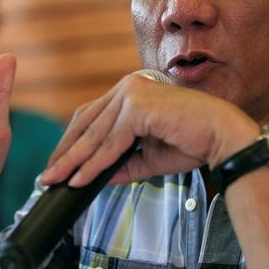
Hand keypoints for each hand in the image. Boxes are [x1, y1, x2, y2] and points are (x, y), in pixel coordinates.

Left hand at [40, 72, 259, 186]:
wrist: (221, 138)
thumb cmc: (192, 142)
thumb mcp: (148, 158)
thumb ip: (121, 164)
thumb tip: (94, 177)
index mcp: (131, 92)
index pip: (92, 116)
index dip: (72, 142)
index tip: (59, 165)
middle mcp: (128, 87)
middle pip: (86, 122)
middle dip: (65, 152)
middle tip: (47, 176)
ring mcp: (132, 92)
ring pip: (95, 134)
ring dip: (73, 161)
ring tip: (55, 181)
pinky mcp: (139, 106)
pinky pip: (110, 142)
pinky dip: (93, 163)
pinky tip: (79, 179)